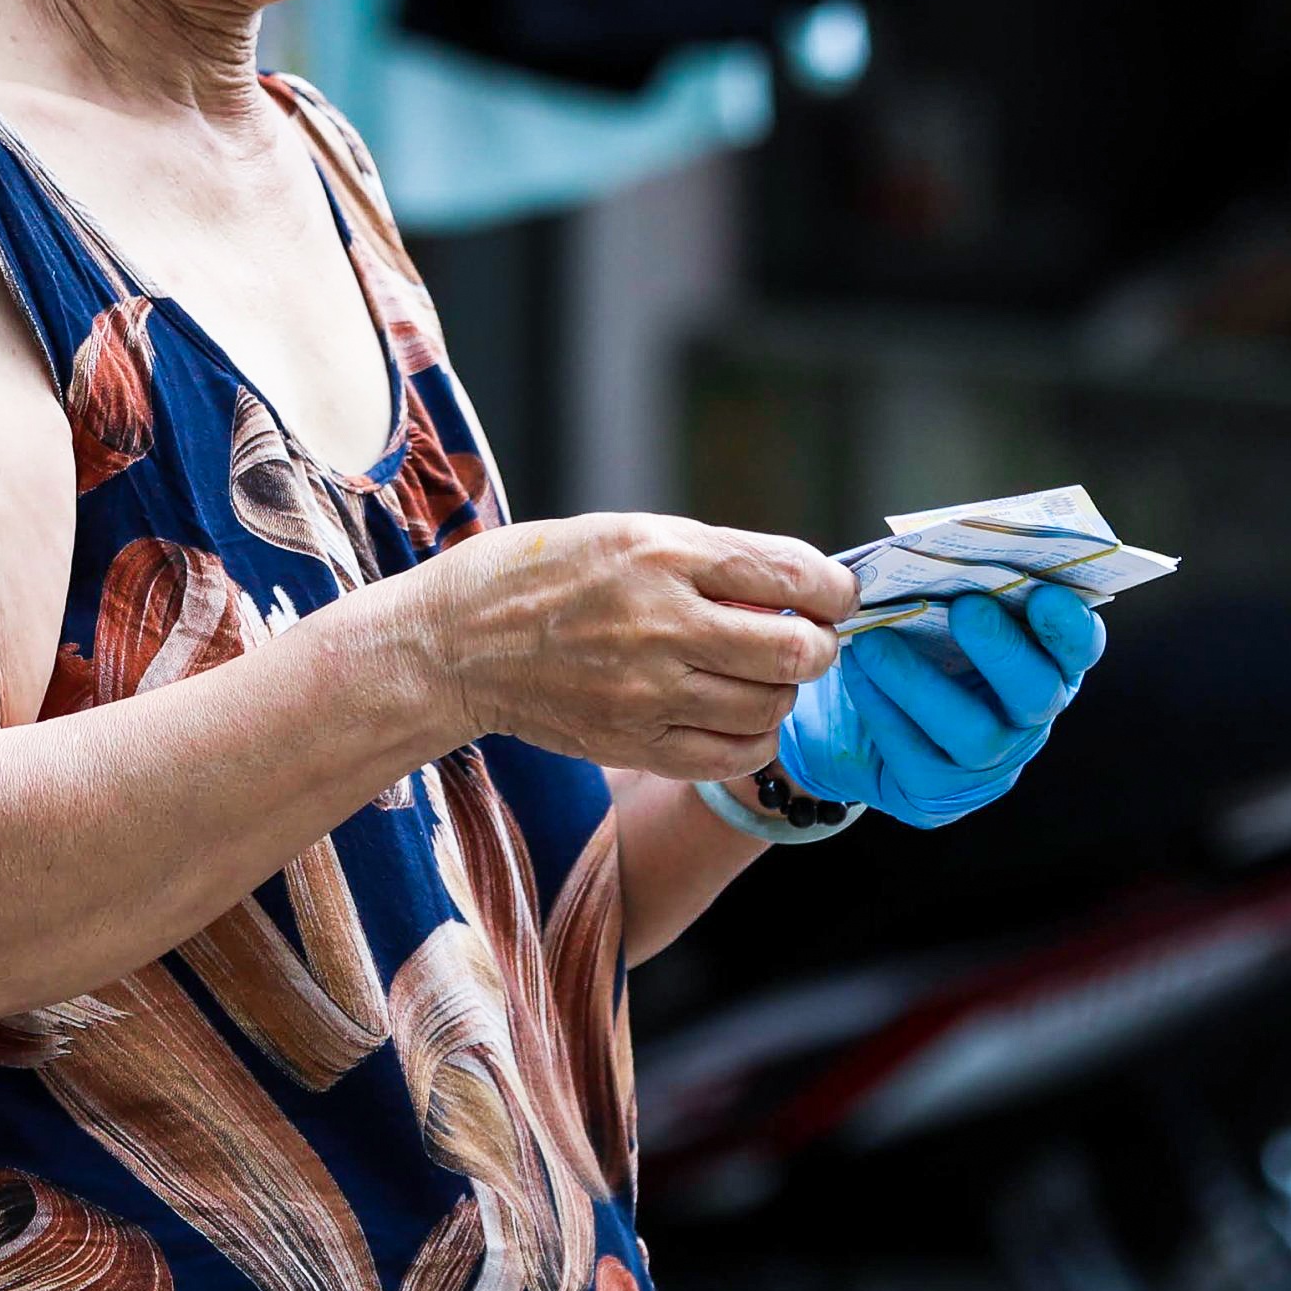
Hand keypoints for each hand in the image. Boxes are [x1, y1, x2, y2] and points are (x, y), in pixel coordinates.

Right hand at [414, 515, 851, 780]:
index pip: (792, 573)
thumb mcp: (628, 534)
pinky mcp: (634, 743)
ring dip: (782, 693)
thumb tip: (799, 588)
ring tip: (758, 676)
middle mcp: (661, 622)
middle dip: (818, 646)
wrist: (453, 644)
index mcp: (664, 554)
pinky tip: (735, 717)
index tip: (836, 597)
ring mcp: (647, 690)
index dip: (836, 590)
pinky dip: (752, 738)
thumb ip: (712, 559)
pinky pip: (731, 757)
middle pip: (794, 650)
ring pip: (770, 707)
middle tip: (804, 640)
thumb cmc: (542, 577)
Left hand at [776, 585, 1106, 828]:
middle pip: (1037, 693)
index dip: (1070, 626)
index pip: (1080, 648)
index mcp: (1047, 662)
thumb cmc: (918, 643)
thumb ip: (957, 581)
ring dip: (924, 683)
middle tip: (967, 607)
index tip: (1046, 593)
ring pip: (974, 733)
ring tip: (875, 640)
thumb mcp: (940, 608)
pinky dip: (882, 707)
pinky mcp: (938, 789)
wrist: (863, 720)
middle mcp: (1028, 716)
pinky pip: (915, 753)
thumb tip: (936, 540)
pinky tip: (856, 669)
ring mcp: (988, 759)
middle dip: (1005, 650)